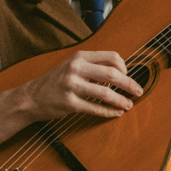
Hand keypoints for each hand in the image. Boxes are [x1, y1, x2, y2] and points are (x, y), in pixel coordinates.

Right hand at [17, 50, 142, 120]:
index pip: (112, 57)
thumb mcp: (73, 65)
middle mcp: (76, 68)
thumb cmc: (56, 81)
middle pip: (112, 74)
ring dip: (121, 100)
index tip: (128, 76)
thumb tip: (122, 72)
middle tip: (139, 91)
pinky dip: (109, 112)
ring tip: (129, 105)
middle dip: (129, 84)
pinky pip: (95, 108)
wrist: (31, 97)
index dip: (125, 67)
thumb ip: (93, 65)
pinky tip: (116, 113)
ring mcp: (72, 86)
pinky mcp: (69, 103)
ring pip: (105, 93)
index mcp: (80, 56)